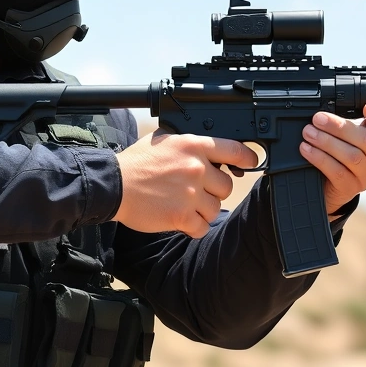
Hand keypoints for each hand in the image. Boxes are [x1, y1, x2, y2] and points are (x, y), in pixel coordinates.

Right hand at [113, 130, 258, 237]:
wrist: (114, 185)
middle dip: (214, 191)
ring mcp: (190, 193)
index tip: (251, 163)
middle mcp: (196, 168)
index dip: (248, 158)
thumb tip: (207, 148)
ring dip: (203, 210)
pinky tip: (182, 221)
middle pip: (227, 186)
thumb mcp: (164, 139)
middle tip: (195, 192)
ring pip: (216, 208)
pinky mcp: (182, 216)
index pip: (235, 150)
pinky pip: (202, 227)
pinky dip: (194, 227)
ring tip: (185, 206)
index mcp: (194, 146)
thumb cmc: (136, 162)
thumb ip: (188, 143)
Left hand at [300, 102, 365, 216]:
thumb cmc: (343, 152)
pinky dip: (320, 157)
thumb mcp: (355, 133)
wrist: (329, 184)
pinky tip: (307, 148)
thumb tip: (332, 103)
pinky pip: (337, 171)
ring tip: (308, 131)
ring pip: (352, 156)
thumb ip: (356, 119)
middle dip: (342, 127)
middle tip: (320, 117)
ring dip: (326, 141)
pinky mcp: (353, 187)